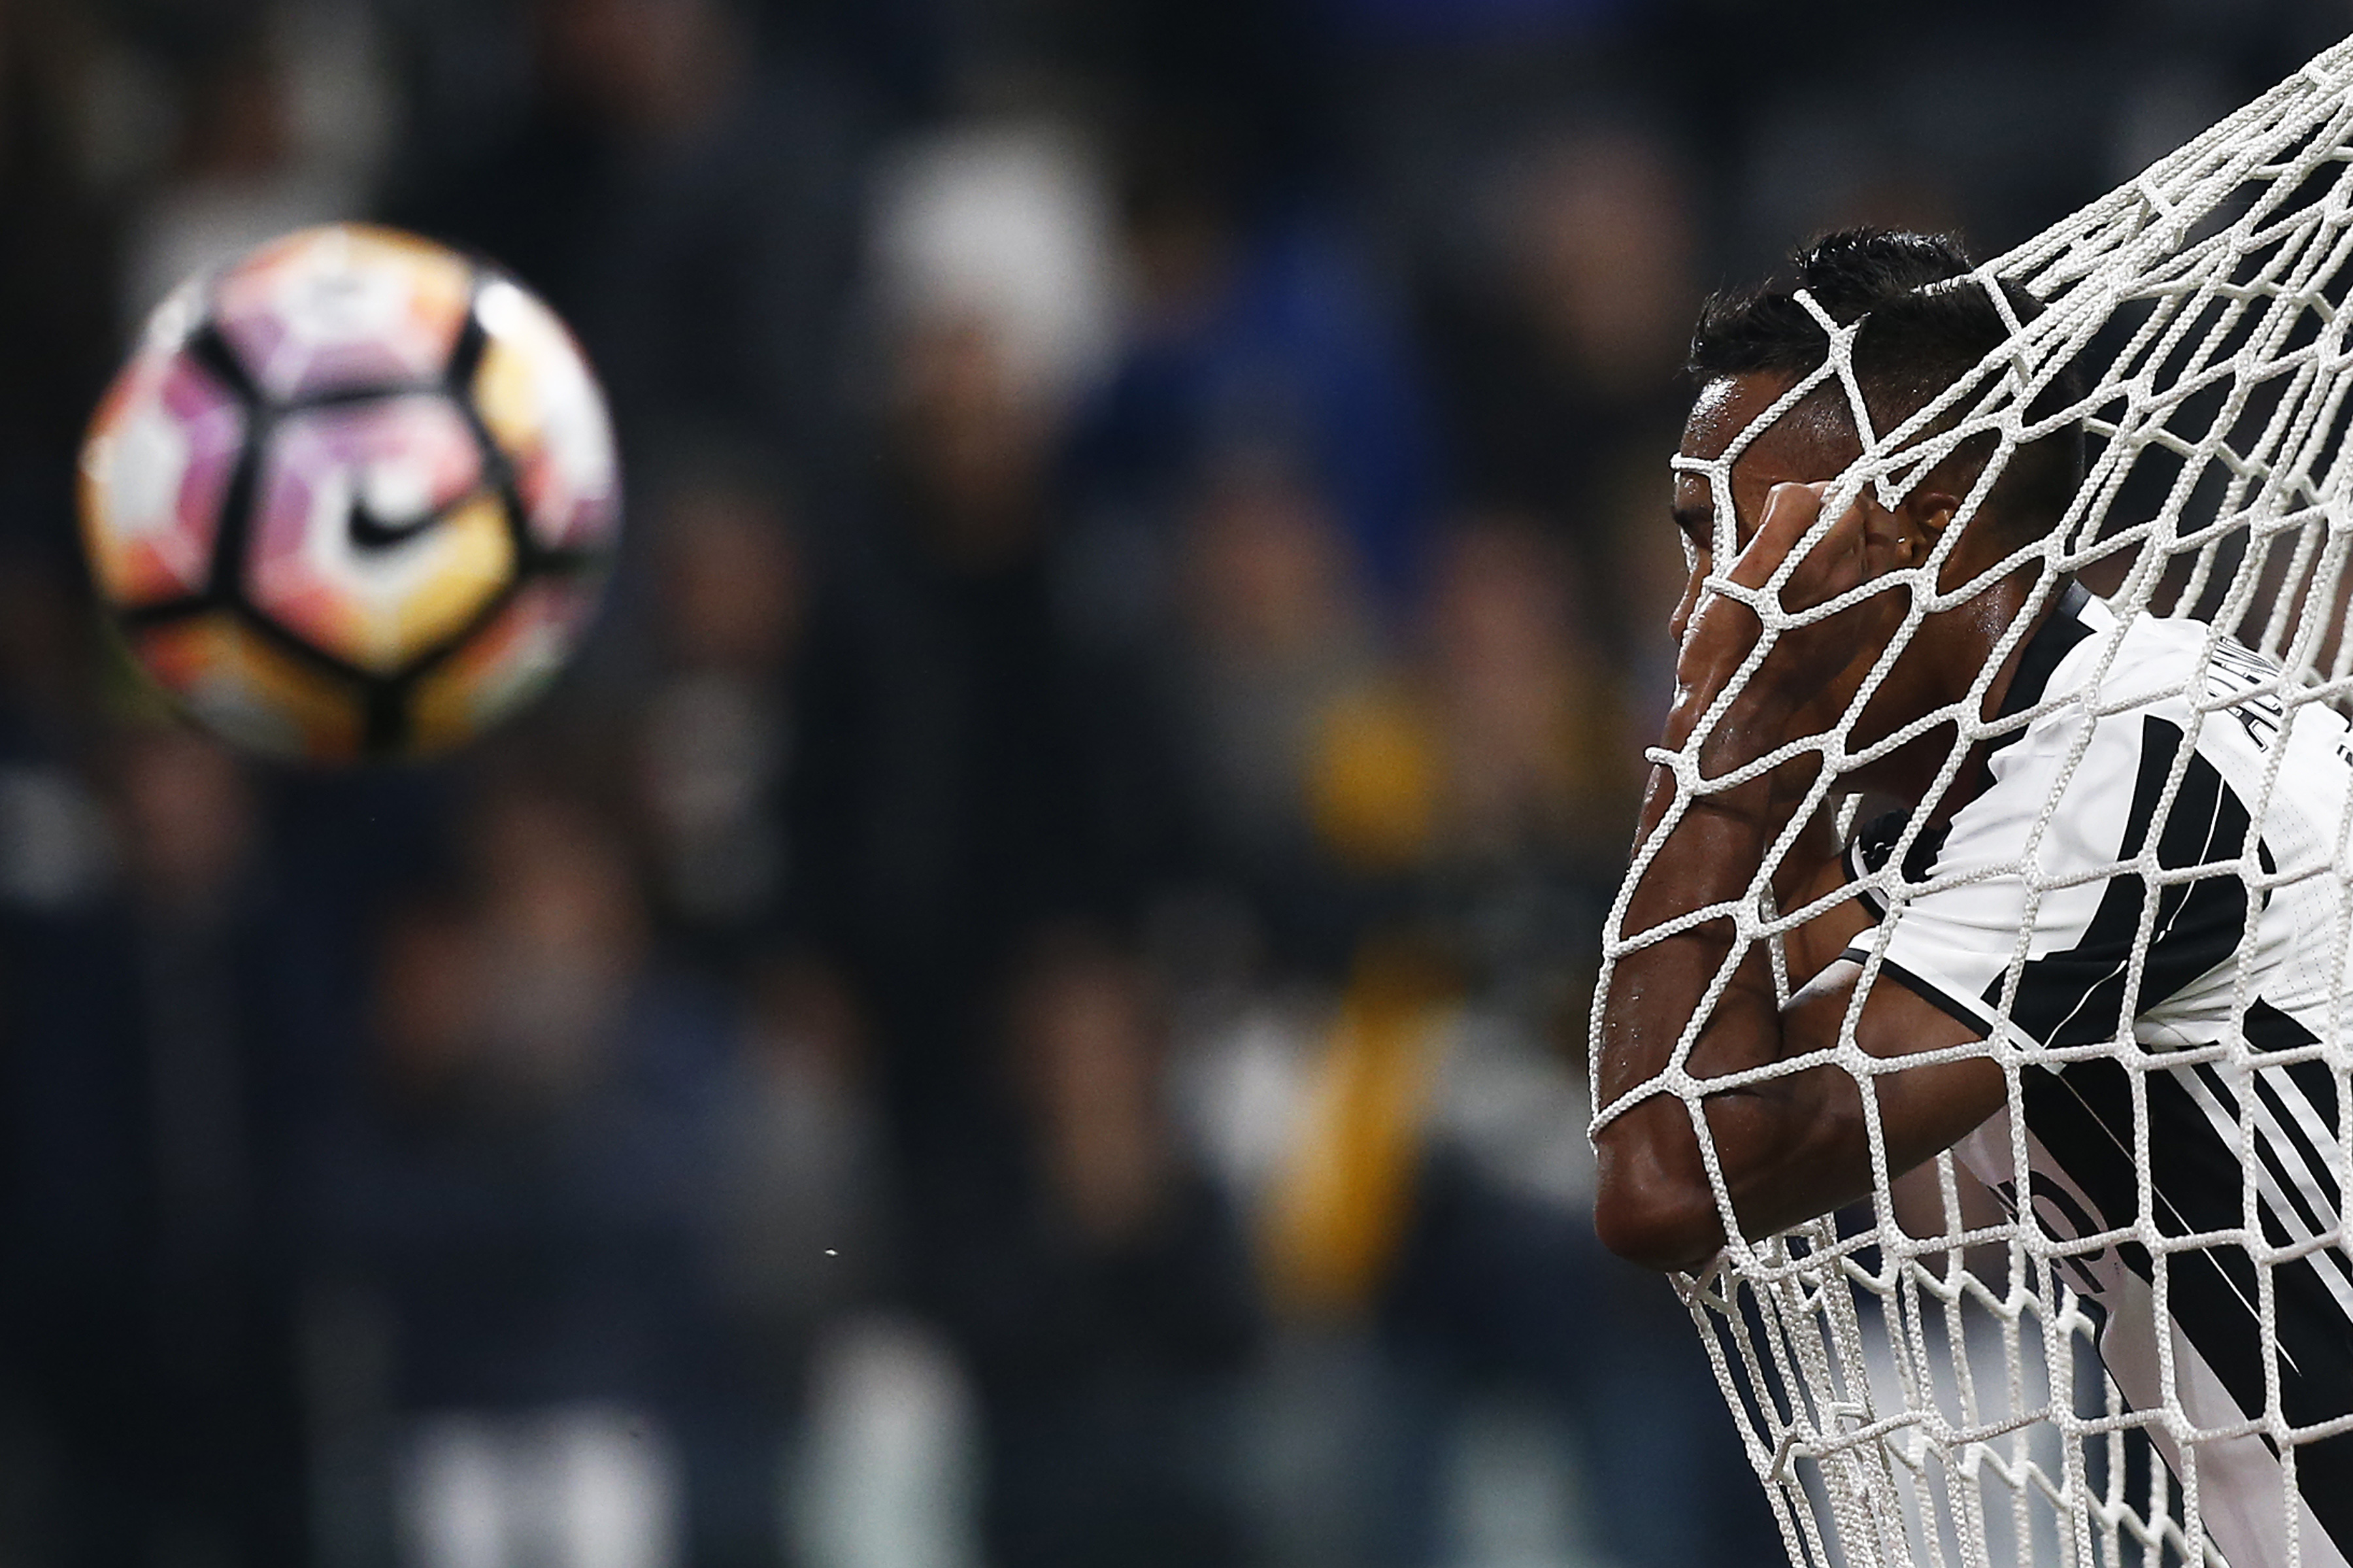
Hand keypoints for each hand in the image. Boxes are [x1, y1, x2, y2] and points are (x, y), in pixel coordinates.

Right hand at [1676, 479, 1912, 720]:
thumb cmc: (1720, 647)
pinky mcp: (1866, 620)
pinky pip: (1884, 566)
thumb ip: (1766, 535)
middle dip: (1828, 500)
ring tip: (1833, 530)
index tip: (1777, 508)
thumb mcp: (1726, 581)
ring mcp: (1856, 598)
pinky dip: (1871, 552)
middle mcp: (1833, 575)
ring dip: (1857, 520)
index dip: (1788, 496)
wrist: (1740, 706)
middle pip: (1848, 505)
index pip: (1803, 494)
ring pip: (1876, 529)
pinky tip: (1846, 563)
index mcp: (1791, 562)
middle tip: (1808, 513)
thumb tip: (1794, 501)